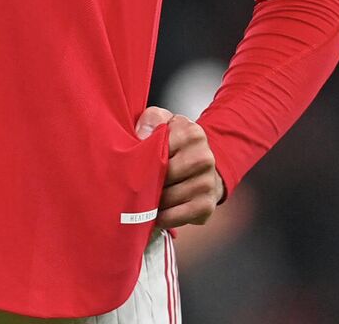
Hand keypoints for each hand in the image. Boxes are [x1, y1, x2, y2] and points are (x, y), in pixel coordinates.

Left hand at [136, 105, 224, 228]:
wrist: (203, 164)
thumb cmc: (176, 143)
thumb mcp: (163, 122)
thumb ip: (151, 120)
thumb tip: (141, 135)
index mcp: (192, 134)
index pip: (158, 148)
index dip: (141, 158)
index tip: (132, 162)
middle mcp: (204, 158)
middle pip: (162, 175)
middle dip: (144, 181)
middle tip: (131, 183)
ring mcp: (207, 183)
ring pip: (167, 198)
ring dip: (151, 201)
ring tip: (141, 197)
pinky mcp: (206, 205)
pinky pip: (176, 217)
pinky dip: (161, 217)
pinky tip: (154, 212)